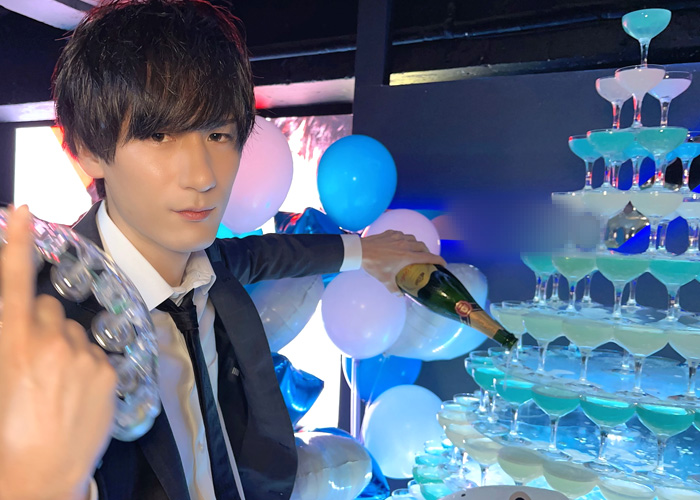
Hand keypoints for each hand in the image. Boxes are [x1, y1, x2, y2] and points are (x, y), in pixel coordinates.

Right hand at [0, 206, 115, 499]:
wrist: (37, 476)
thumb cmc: (4, 433)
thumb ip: (11, 341)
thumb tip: (18, 323)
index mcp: (13, 342)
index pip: (14, 282)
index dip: (17, 244)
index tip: (23, 211)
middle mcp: (50, 341)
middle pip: (48, 306)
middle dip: (41, 321)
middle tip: (35, 355)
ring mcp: (83, 355)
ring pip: (75, 331)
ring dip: (66, 345)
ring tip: (55, 383)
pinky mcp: (109, 371)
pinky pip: (97, 352)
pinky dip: (88, 364)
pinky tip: (76, 393)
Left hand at [360, 230, 445, 294]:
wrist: (361, 251)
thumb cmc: (374, 265)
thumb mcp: (385, 280)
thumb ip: (394, 289)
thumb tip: (400, 295)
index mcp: (407, 256)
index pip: (428, 257)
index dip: (438, 260)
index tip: (443, 264)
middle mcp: (405, 245)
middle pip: (423, 246)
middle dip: (427, 251)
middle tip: (426, 258)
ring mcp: (398, 237)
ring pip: (413, 238)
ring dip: (416, 244)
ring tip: (414, 250)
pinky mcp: (391, 233)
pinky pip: (402, 235)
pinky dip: (405, 239)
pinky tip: (401, 244)